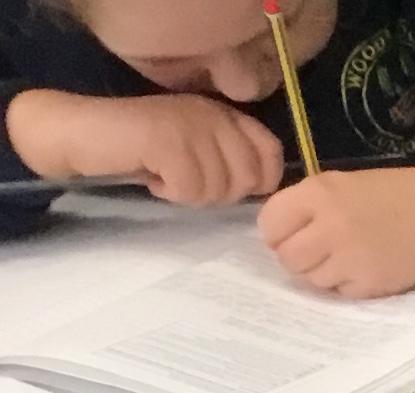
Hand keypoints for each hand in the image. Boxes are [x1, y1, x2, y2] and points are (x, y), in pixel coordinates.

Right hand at [2, 89, 284, 203]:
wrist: (83, 133)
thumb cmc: (141, 149)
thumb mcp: (195, 150)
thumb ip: (230, 160)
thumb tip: (265, 190)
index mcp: (222, 114)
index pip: (271, 151)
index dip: (260, 181)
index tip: (230, 188)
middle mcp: (211, 114)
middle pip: (248, 178)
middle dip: (222, 195)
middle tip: (189, 185)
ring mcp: (190, 125)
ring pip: (219, 188)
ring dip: (193, 195)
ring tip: (167, 178)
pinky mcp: (167, 141)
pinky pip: (190, 190)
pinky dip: (171, 194)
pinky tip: (154, 179)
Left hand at [257, 158, 414, 297]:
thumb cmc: (403, 193)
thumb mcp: (347, 185)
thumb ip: (311, 206)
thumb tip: (283, 236)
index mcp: (320, 193)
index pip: (270, 224)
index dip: (279, 232)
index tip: (295, 233)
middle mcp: (329, 226)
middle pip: (287, 257)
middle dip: (299, 256)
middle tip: (322, 250)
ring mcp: (350, 258)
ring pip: (311, 279)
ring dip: (324, 273)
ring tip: (348, 259)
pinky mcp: (372, 284)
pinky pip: (340, 293)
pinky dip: (349, 285)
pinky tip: (368, 269)